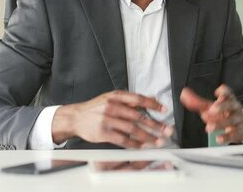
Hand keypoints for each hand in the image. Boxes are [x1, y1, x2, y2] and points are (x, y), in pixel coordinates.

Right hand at [52, 90, 173, 148]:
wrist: (75, 117)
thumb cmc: (95, 108)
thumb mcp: (110, 98)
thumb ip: (129, 100)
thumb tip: (150, 98)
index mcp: (116, 96)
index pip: (139, 99)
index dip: (153, 104)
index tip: (164, 110)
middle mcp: (112, 106)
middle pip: (139, 116)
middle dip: (155, 124)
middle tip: (167, 130)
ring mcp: (107, 120)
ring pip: (133, 129)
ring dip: (148, 136)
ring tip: (158, 141)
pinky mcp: (103, 133)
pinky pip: (122, 140)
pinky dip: (134, 144)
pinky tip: (142, 147)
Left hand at [180, 84, 242, 144]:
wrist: (241, 125)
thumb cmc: (223, 113)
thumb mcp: (210, 106)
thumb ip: (196, 101)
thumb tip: (184, 93)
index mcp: (228, 99)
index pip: (228, 93)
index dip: (224, 92)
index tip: (217, 92)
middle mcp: (234, 108)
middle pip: (230, 105)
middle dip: (221, 107)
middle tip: (211, 110)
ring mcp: (237, 120)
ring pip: (231, 120)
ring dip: (219, 124)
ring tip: (209, 127)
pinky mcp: (238, 132)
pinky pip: (233, 135)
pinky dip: (226, 137)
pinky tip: (218, 139)